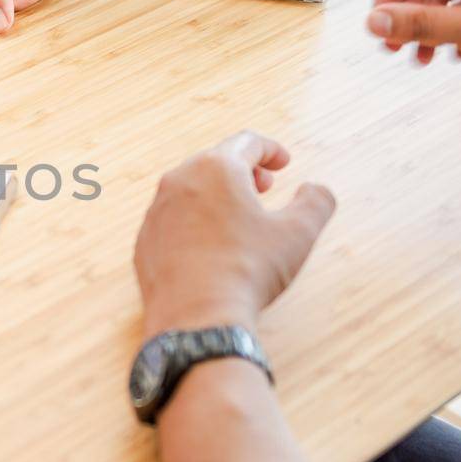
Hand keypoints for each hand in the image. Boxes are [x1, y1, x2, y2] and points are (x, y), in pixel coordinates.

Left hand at [134, 132, 335, 337]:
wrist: (196, 318)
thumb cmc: (249, 270)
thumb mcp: (298, 234)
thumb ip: (316, 202)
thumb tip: (316, 190)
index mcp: (216, 168)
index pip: (247, 143)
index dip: (270, 150)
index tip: (283, 163)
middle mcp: (178, 181)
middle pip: (214, 162)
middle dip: (243, 170)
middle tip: (264, 187)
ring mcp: (155, 212)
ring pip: (189, 191)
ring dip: (216, 196)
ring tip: (237, 216)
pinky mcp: (144, 242)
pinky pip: (172, 221)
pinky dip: (193, 223)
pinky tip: (210, 246)